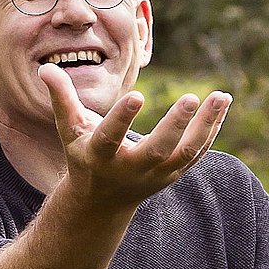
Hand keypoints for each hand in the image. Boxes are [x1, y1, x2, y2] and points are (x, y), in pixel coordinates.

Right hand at [39, 63, 229, 209]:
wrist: (102, 200)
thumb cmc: (83, 154)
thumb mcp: (69, 130)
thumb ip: (61, 98)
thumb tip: (46, 68)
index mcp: (100, 157)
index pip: (111, 138)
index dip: (122, 118)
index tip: (138, 95)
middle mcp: (130, 169)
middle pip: (157, 150)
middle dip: (175, 125)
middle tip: (191, 97)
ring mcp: (156, 175)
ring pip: (185, 153)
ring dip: (206, 125)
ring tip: (221, 96)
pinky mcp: (173, 174)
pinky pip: (197, 153)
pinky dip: (211, 130)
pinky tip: (221, 105)